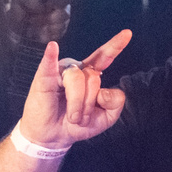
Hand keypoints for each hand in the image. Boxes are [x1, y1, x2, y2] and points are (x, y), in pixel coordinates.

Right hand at [16, 28, 133, 149]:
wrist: (54, 138)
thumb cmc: (76, 125)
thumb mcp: (106, 118)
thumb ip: (115, 103)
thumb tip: (104, 90)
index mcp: (91, 75)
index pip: (105, 57)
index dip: (115, 45)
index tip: (127, 34)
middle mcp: (77, 69)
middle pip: (94, 79)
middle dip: (89, 106)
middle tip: (80, 119)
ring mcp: (61, 71)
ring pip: (78, 80)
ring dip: (77, 105)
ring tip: (72, 117)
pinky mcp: (44, 77)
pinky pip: (50, 65)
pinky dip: (51, 56)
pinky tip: (52, 48)